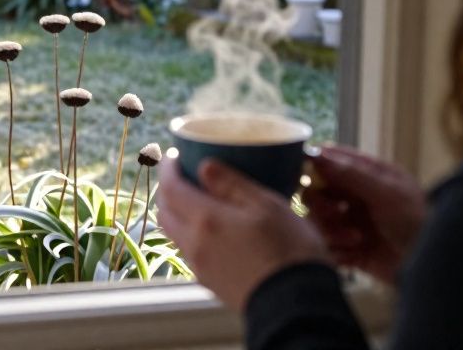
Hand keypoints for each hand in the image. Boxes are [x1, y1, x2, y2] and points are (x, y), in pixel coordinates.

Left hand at [158, 157, 329, 310]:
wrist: (297, 306)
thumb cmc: (289, 251)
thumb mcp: (267, 206)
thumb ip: (232, 184)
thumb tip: (204, 165)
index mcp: (205, 220)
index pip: (171, 188)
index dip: (168, 170)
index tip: (173, 156)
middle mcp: (194, 244)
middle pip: (165, 212)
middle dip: (168, 191)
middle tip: (182, 177)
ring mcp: (200, 266)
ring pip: (175, 233)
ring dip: (177, 214)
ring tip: (197, 202)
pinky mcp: (210, 283)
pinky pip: (190, 251)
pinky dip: (191, 234)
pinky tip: (213, 231)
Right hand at [302, 145, 425, 283]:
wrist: (433, 268)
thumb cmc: (418, 223)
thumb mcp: (388, 194)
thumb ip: (352, 174)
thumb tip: (317, 154)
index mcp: (370, 176)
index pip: (333, 160)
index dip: (317, 164)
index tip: (307, 173)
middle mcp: (358, 197)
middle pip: (317, 191)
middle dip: (323, 204)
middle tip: (337, 212)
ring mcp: (353, 222)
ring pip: (318, 220)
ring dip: (331, 230)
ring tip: (354, 238)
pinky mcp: (350, 249)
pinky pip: (326, 245)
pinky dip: (335, 250)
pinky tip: (352, 254)